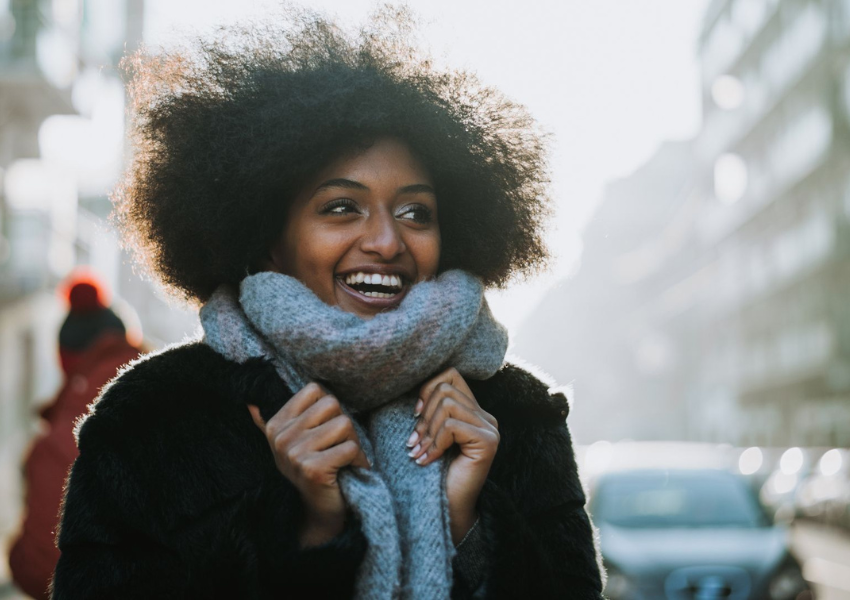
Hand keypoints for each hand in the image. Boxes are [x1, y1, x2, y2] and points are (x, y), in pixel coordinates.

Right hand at [247, 382, 369, 547]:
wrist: (318, 513)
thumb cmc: (313, 470)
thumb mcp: (292, 444)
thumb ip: (273, 422)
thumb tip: (249, 404)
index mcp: (275, 425)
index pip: (315, 390)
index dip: (329, 409)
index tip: (325, 431)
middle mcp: (281, 438)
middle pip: (332, 404)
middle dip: (344, 425)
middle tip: (339, 446)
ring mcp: (294, 454)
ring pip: (344, 424)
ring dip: (353, 443)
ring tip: (343, 459)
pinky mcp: (313, 469)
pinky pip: (350, 448)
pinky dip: (358, 460)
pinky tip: (347, 471)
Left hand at [406, 368, 498, 544]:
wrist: (446, 507)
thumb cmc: (433, 472)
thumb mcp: (429, 433)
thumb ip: (430, 408)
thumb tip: (415, 387)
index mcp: (474, 410)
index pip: (450, 375)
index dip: (427, 389)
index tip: (415, 416)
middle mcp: (486, 416)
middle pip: (446, 388)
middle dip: (423, 415)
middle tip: (414, 442)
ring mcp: (490, 429)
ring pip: (447, 404)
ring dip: (427, 430)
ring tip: (419, 451)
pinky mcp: (488, 442)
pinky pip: (452, 425)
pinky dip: (434, 443)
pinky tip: (428, 460)